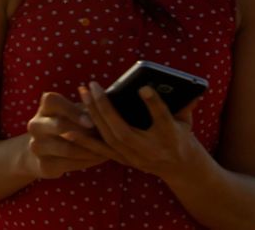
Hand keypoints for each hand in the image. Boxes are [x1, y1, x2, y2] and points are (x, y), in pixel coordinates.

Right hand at [24, 91, 119, 178]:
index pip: (55, 101)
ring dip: (91, 149)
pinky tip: (100, 158)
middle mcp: (36, 124)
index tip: (92, 121)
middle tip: (106, 137)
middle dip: (85, 132)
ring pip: (67, 148)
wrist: (42, 152)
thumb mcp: (73, 113)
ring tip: (109, 149)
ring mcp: (37, 146)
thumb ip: (87, 108)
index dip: (73, 111)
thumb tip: (110, 104)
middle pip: (59, 125)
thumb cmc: (67, 124)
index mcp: (44, 107)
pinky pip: (70, 163)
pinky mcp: (43, 165)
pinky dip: (88, 161)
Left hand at [71, 81, 204, 181]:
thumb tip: (187, 86)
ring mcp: (134, 158)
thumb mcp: (186, 119)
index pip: (162, 118)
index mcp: (170, 135)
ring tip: (82, 95)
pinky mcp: (123, 160)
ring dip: (92, 116)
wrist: (179, 167)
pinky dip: (84, 141)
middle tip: (92, 85)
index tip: (143, 87)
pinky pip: (101, 151)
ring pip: (109, 138)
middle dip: (105, 107)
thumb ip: (185, 102)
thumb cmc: (181, 136)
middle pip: (123, 129)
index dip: (153, 103)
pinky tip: (68, 130)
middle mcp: (150, 150)